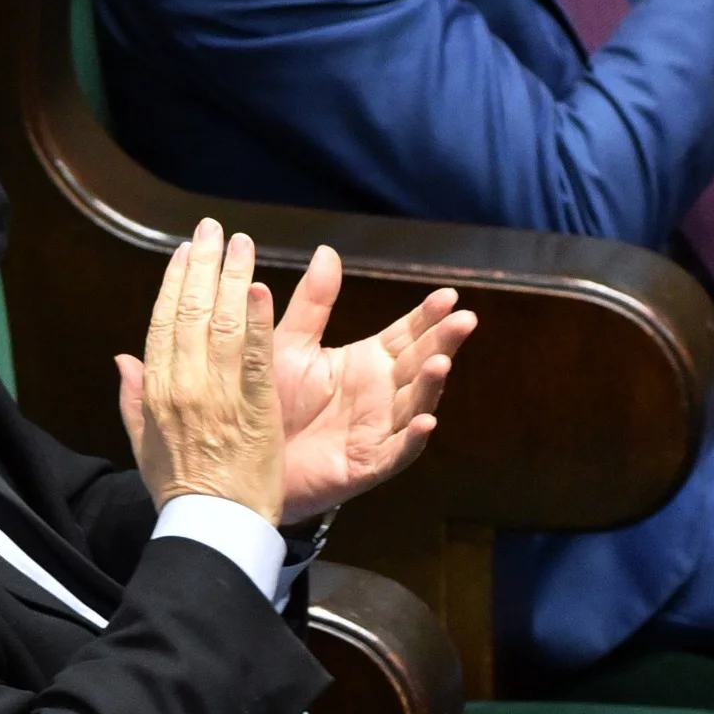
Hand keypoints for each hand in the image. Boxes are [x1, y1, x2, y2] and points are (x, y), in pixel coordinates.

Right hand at [116, 219, 284, 523]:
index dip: (173, 282)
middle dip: (203, 265)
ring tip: (242, 242)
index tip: (184, 251)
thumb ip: (132, 397)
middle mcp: (183, 385)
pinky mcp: (256, 408)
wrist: (211, 527)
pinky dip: (258, 321)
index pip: (162, 322)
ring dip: (232, 277)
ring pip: (224, 324)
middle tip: (213, 229)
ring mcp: (219, 395)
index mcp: (156, 390)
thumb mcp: (142, 443)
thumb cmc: (178, 487)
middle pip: (191, 311)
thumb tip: (121, 357)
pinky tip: (260, 288)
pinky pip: (256, 357)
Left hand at [271, 245, 479, 517]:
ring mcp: (380, 429)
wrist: (249, 458)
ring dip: (432, 385)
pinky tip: (425, 422)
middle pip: (420, 362)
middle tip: (464, 319)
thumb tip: (328, 251)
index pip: (406, 334)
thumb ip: (313, 303)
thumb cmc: (271, 401)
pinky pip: (397, 451)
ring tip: (441, 362)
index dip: (427, 316)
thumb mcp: (291, 346)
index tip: (448, 295)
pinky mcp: (369, 463)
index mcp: (367, 362)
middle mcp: (382, 393)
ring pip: (415, 403)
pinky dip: (413, 438)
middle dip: (443, 341)